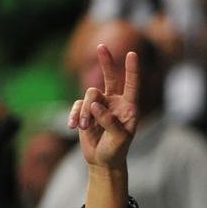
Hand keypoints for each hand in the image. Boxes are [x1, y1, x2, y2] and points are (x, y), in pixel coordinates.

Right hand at [68, 45, 138, 170]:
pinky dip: (75, 116)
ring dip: (85, 112)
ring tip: (85, 128)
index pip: (132, 86)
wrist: (103, 161)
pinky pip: (77, 105)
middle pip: (110, 78)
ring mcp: (100, 105)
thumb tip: (95, 104)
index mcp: (129, 108)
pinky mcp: (86, 110)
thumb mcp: (119, 139)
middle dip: (106, 63)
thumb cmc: (117, 150)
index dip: (132, 70)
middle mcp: (116, 103)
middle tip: (101, 46)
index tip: (133, 54)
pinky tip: (73, 127)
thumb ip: (110, 121)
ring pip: (89, 95)